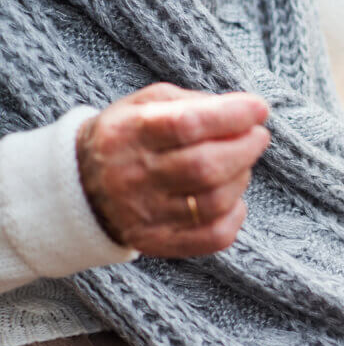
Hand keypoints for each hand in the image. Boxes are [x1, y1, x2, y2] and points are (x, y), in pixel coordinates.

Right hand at [77, 83, 270, 257]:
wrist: (83, 186)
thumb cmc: (130, 137)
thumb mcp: (146, 105)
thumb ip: (193, 103)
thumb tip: (246, 112)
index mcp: (130, 133)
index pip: (186, 124)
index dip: (231, 116)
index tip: (259, 109)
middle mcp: (135, 176)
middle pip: (205, 167)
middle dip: (245, 149)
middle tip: (258, 137)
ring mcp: (146, 214)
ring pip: (214, 201)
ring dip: (241, 179)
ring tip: (241, 164)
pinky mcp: (159, 242)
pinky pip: (214, 237)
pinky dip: (236, 215)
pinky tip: (234, 198)